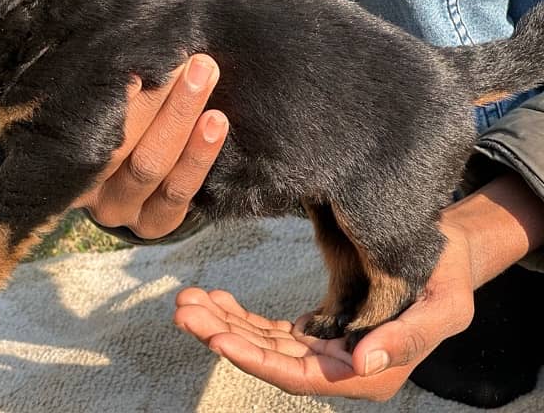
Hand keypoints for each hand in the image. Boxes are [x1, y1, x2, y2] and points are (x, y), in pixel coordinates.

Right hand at [74, 54, 228, 238]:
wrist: (124, 180)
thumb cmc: (109, 124)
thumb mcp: (96, 108)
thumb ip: (103, 87)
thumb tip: (126, 43)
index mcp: (60, 158)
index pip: (79, 129)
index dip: (103, 100)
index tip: (131, 68)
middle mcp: (84, 189)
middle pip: (118, 144)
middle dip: (155, 97)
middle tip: (186, 58)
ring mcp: (118, 210)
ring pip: (150, 165)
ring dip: (181, 116)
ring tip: (205, 74)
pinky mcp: (153, 224)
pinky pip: (179, 192)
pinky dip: (198, 155)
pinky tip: (215, 121)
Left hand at [173, 219, 474, 399]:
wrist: (444, 257)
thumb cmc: (448, 280)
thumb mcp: (444, 308)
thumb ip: (407, 338)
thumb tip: (361, 364)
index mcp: (368, 372)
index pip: (301, 375)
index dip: (257, 359)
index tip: (219, 339)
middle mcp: (339, 367)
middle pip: (270, 358)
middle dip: (224, 335)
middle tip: (184, 310)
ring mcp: (323, 349)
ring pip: (263, 341)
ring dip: (223, 322)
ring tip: (187, 300)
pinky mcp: (314, 328)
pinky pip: (269, 327)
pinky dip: (240, 313)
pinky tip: (214, 297)